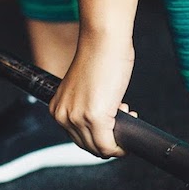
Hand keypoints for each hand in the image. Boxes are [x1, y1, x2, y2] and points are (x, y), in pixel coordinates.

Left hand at [50, 34, 135, 157]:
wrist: (103, 40)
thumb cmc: (98, 56)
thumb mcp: (84, 88)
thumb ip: (86, 106)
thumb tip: (103, 122)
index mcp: (57, 108)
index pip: (77, 137)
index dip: (98, 134)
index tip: (112, 121)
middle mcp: (63, 116)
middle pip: (88, 146)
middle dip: (109, 138)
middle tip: (123, 118)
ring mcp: (77, 118)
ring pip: (98, 148)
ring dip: (116, 140)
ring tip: (127, 114)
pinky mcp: (94, 118)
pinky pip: (108, 146)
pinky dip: (120, 146)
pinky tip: (130, 121)